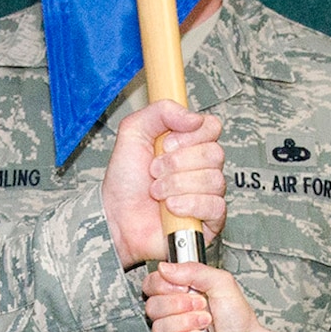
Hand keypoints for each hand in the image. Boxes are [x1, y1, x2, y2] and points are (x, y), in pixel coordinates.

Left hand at [103, 102, 225, 267]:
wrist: (115, 218)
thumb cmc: (125, 182)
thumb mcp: (133, 132)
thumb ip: (161, 111)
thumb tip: (195, 118)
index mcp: (188, 145)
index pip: (212, 127)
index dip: (190, 135)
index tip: (166, 144)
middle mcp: (202, 167)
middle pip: (214, 153)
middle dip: (176, 163)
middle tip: (154, 171)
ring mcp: (208, 193)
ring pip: (213, 179)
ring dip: (176, 185)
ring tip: (157, 192)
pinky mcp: (210, 220)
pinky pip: (215, 206)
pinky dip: (188, 205)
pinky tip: (171, 207)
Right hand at [143, 261, 327, 331]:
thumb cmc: (237, 319)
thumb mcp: (222, 283)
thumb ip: (194, 270)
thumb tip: (165, 267)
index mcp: (179, 293)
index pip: (152, 284)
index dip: (164, 285)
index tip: (184, 287)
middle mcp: (172, 313)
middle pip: (152, 306)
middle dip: (179, 305)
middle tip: (201, 306)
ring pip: (158, 327)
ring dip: (185, 323)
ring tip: (204, 323)